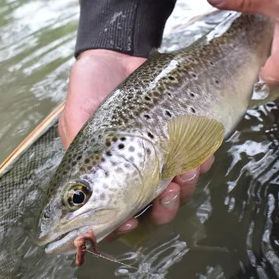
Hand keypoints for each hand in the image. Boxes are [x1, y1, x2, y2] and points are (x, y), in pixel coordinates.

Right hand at [58, 49, 213, 237]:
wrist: (121, 50)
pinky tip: (200, 154)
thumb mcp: (76, 119)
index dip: (122, 228)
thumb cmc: (93, 85)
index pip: (114, 214)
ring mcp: (161, 157)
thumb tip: (76, 193)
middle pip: (153, 210)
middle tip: (167, 193)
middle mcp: (135, 172)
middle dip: (164, 209)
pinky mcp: (183, 140)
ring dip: (186, 187)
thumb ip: (78, 154)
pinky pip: (198, 163)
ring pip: (179, 191)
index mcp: (105, 176)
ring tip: (186, 169)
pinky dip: (201, 163)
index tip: (127, 225)